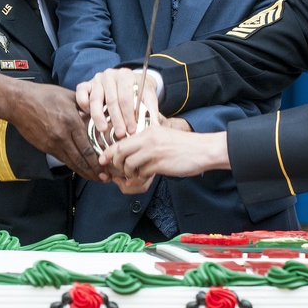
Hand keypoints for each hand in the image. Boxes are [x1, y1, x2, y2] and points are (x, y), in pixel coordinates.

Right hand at [13, 84, 101, 179]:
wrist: (19, 102)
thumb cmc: (44, 96)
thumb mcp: (68, 96)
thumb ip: (85, 105)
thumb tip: (99, 113)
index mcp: (71, 122)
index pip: (88, 147)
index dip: (98, 161)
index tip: (107, 167)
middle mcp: (63, 136)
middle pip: (81, 159)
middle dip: (94, 171)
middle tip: (106, 179)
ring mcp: (52, 144)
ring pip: (71, 163)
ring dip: (84, 172)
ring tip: (95, 178)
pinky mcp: (45, 147)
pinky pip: (62, 159)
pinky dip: (73, 166)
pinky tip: (80, 169)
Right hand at [76, 67, 158, 139]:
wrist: (129, 80)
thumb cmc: (138, 91)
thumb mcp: (148, 97)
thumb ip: (151, 110)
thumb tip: (154, 127)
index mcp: (125, 75)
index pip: (125, 97)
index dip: (128, 115)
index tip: (131, 130)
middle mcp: (110, 75)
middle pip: (111, 100)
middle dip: (116, 119)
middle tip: (120, 134)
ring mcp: (97, 79)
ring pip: (96, 99)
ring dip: (99, 116)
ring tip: (103, 129)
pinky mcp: (86, 84)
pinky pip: (81, 93)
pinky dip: (83, 104)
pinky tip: (88, 115)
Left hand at [100, 121, 230, 180]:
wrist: (203, 150)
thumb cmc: (184, 145)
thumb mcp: (162, 136)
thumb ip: (146, 141)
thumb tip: (128, 153)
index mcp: (148, 130)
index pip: (121, 140)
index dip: (109, 151)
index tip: (103, 159)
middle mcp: (149, 139)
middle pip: (121, 152)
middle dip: (116, 164)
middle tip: (118, 170)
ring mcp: (154, 151)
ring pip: (129, 164)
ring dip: (129, 172)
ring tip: (135, 174)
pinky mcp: (160, 164)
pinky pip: (142, 173)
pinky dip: (140, 177)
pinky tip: (146, 175)